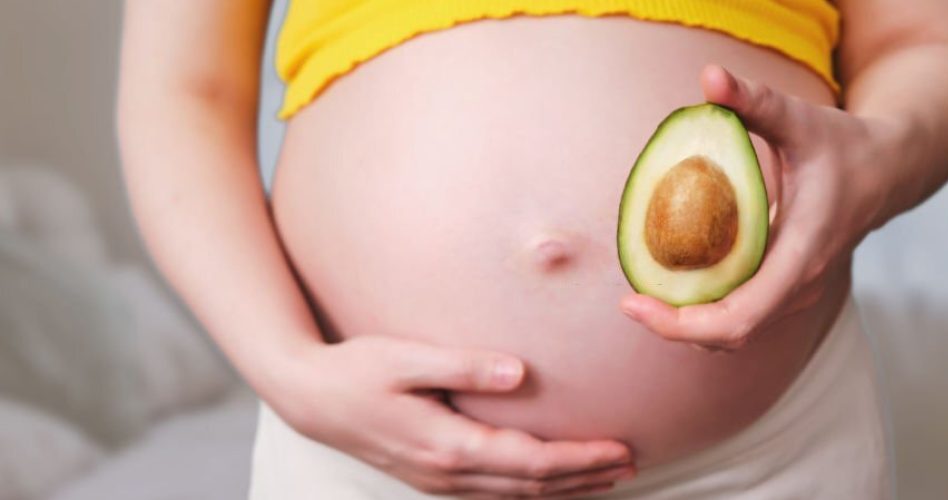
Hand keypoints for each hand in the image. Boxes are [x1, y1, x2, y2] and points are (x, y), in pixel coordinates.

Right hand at [265, 335, 635, 498]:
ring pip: (517, 496)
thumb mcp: (405, 358)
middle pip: (533, 486)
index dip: (580, 458)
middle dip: (585, 476)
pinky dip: (533, 490)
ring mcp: (441, 481)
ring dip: (565, 488)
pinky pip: (496, 493)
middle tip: (632, 463)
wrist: (310, 400)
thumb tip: (520, 373)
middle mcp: (449, 473)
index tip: (620, 448)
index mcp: (448, 446)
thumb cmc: (356, 372)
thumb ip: (463, 365)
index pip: (532, 461)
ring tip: (607, 475)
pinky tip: (551, 482)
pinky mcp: (435, 476)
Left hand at [620, 65, 903, 350]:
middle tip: (628, 302)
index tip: (637, 303)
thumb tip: (709, 75)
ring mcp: (796, 293)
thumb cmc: (843, 144)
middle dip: (675, 328)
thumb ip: (754, 100)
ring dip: (688, 323)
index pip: (741, 316)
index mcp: (802, 253)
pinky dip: (704, 311)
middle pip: (731, 335)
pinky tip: (672, 283)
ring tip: (643, 295)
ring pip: (736, 333)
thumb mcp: (800, 117)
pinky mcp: (788, 290)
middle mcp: (799, 284)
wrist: (889, 170)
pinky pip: (742, 316)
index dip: (684, 323)